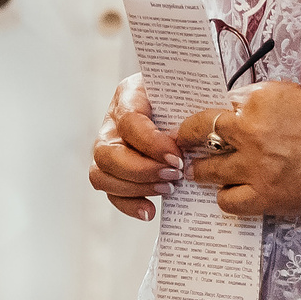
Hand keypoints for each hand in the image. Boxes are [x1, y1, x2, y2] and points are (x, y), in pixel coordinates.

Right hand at [89, 74, 183, 220]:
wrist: (184, 100)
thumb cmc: (187, 94)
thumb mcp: (189, 88)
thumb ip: (192, 105)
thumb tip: (199, 130)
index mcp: (129, 95)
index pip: (128, 122)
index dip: (151, 144)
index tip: (178, 156)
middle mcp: (111, 122)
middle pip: (106, 153)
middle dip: (141, 170)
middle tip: (174, 175)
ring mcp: (108, 147)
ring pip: (101, 175)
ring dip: (136, 188)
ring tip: (168, 189)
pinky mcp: (113, 170)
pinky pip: (110, 192)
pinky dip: (129, 205)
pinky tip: (150, 210)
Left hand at [178, 81, 300, 217]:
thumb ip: (270, 104)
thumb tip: (252, 111)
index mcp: (259, 99)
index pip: (219, 105)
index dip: (211, 116)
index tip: (204, 122)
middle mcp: (250, 130)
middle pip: (200, 134)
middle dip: (192, 139)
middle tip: (187, 144)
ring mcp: (255, 166)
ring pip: (207, 170)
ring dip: (203, 170)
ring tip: (203, 172)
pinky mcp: (267, 195)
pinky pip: (228, 201)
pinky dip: (227, 197)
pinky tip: (233, 193)